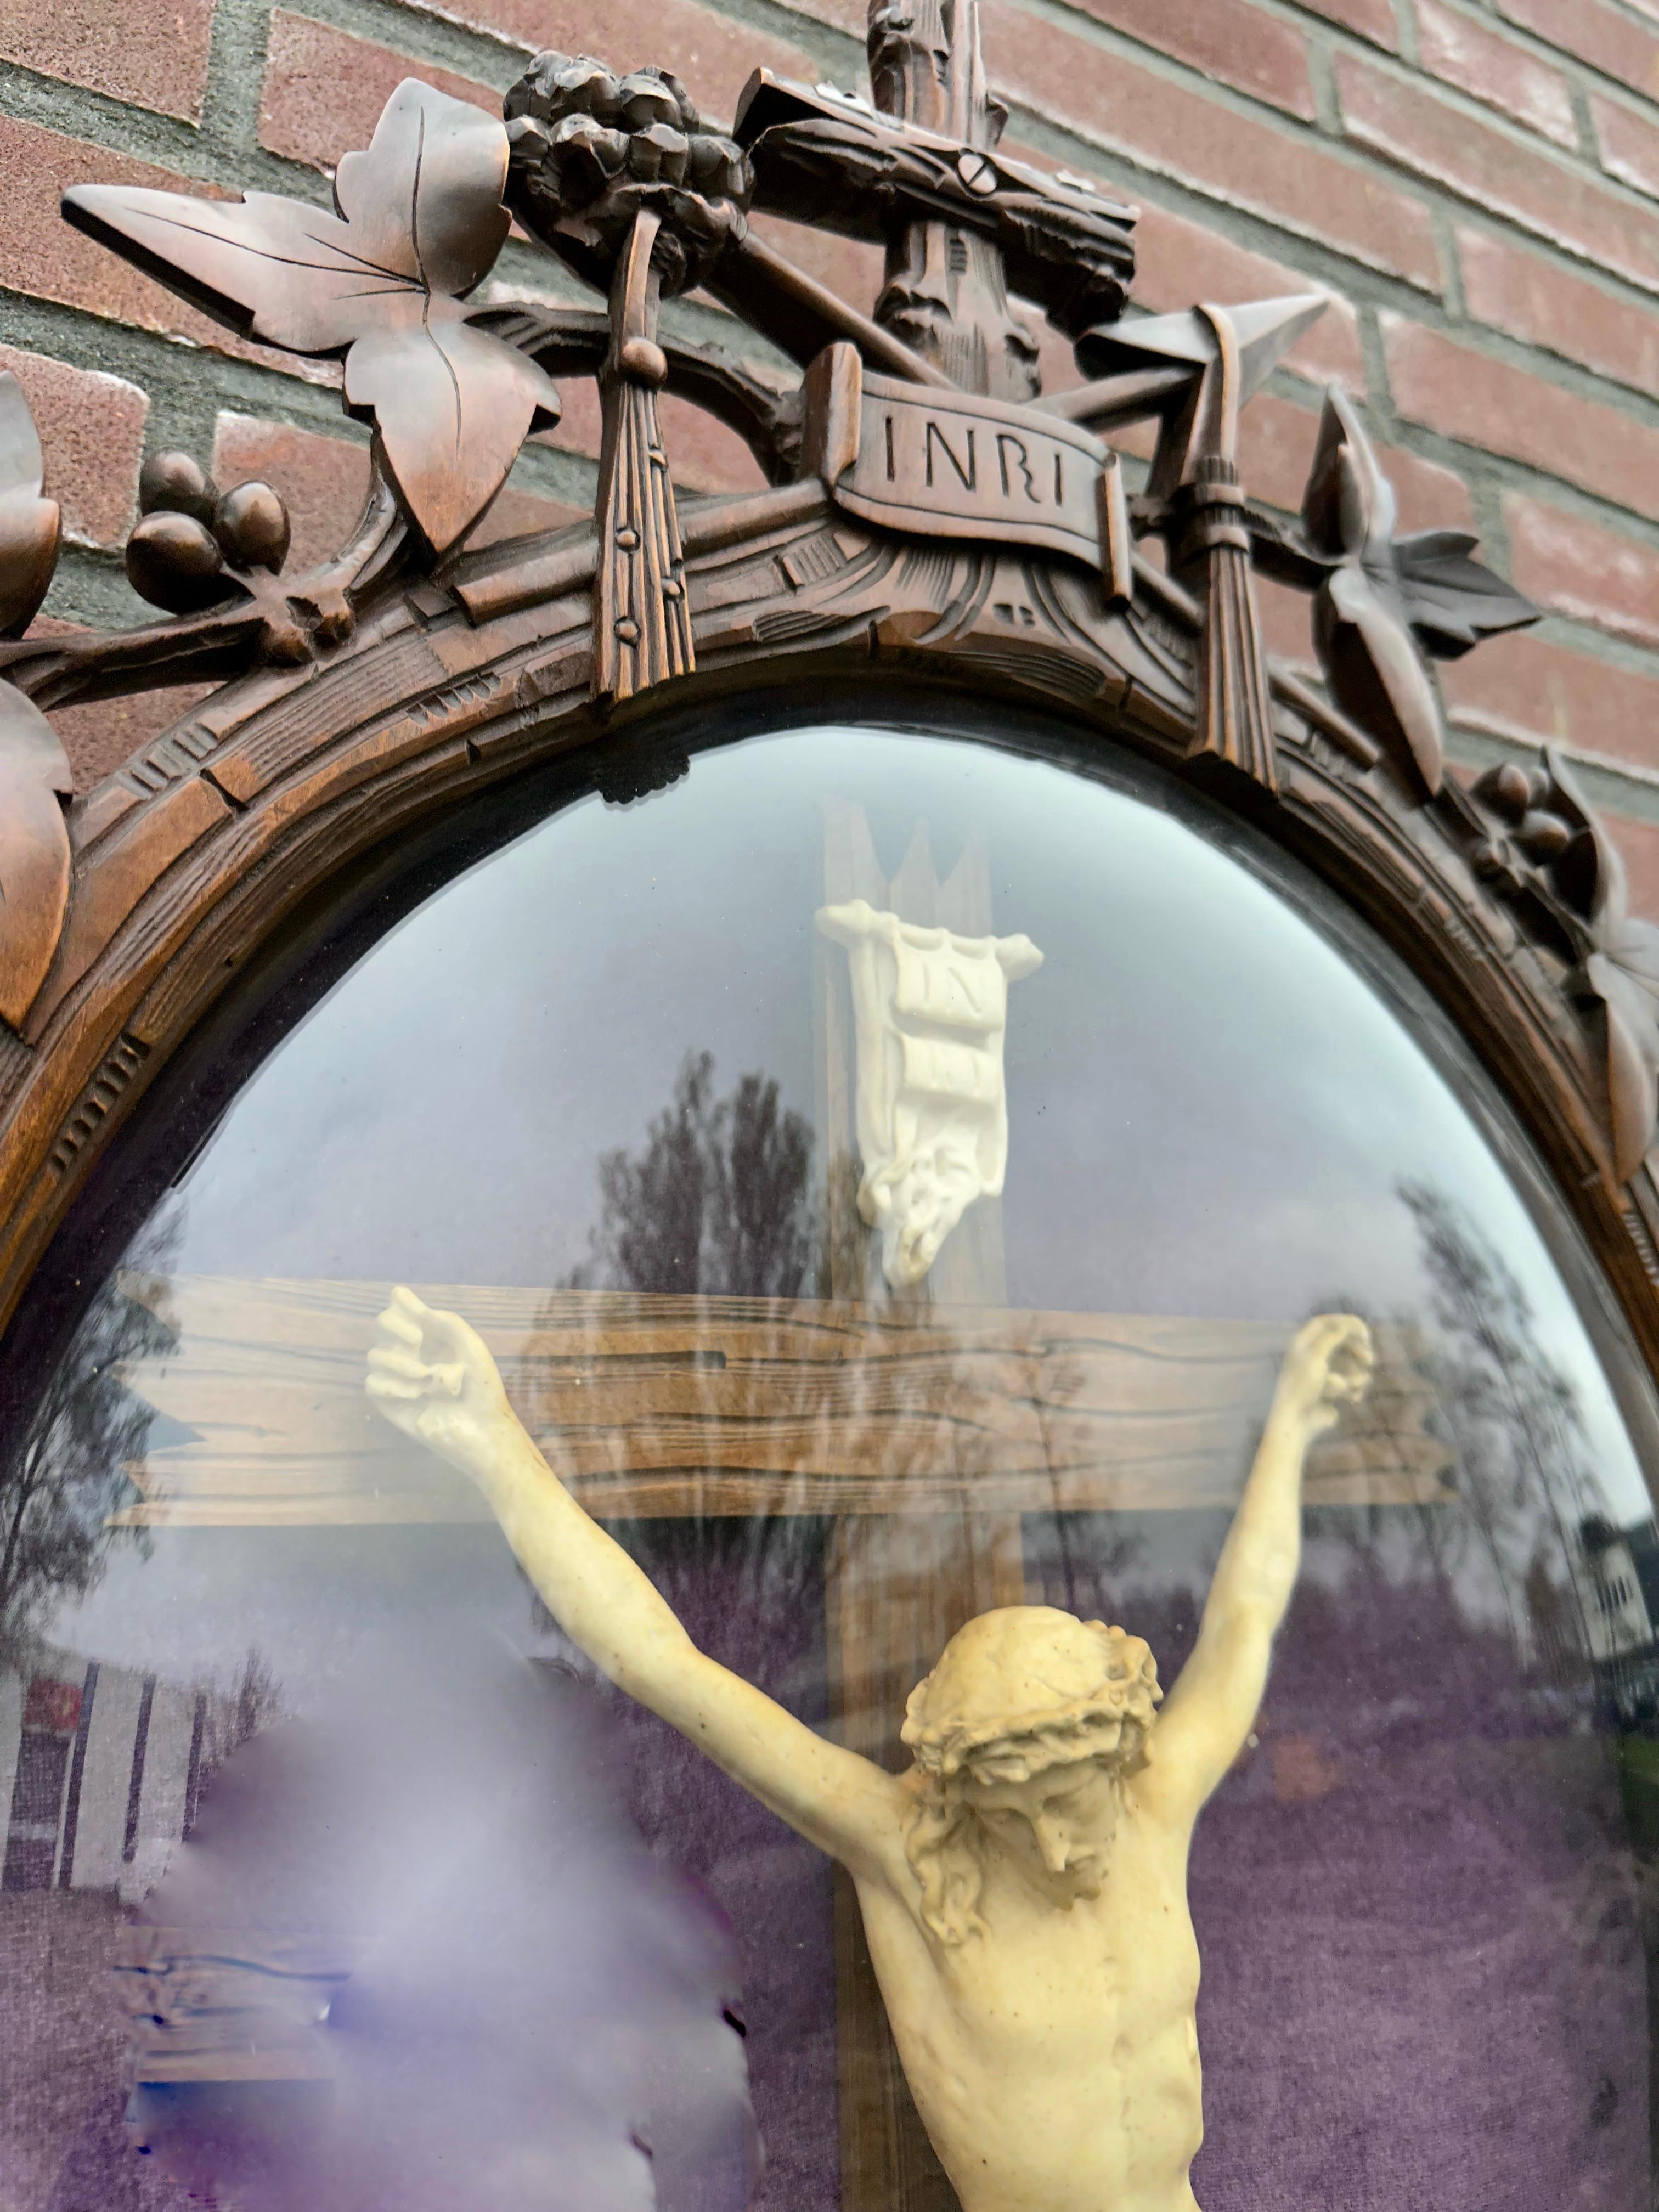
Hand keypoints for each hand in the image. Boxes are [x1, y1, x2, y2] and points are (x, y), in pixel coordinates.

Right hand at [365, 1286, 517, 1476]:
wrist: (481, 1429)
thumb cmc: (482, 1389)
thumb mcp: (472, 1348)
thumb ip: (449, 1323)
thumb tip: (421, 1310)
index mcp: (431, 1335)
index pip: (402, 1306)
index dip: (402, 1301)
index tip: (417, 1311)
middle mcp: (410, 1351)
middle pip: (383, 1322)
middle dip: (396, 1326)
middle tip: (417, 1339)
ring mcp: (397, 1376)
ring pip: (375, 1355)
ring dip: (400, 1363)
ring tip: (425, 1378)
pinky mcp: (388, 1401)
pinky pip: (373, 1383)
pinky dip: (393, 1387)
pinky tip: (416, 1396)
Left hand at [1271, 1314, 1373, 1438]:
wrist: (1297, 1421)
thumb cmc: (1303, 1385)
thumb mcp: (1316, 1356)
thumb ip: (1333, 1336)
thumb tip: (1349, 1323)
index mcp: (1303, 1343)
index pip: (1325, 1323)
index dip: (1345, 1323)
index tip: (1364, 1332)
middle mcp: (1312, 1355)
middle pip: (1341, 1343)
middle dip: (1357, 1351)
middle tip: (1369, 1360)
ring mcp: (1323, 1373)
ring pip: (1350, 1365)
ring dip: (1354, 1375)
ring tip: (1349, 1386)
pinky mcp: (1331, 1391)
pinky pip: (1350, 1383)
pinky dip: (1352, 1389)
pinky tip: (1351, 1398)